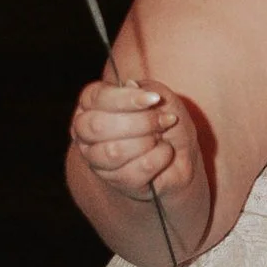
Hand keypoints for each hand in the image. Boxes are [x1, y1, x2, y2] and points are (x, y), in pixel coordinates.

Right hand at [70, 75, 199, 207]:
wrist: (180, 156)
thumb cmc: (163, 121)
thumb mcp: (160, 97)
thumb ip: (147, 89)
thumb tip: (130, 86)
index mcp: (91, 103)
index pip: (98, 98)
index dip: (127, 99)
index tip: (155, 99)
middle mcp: (85, 131)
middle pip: (99, 126)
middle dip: (139, 122)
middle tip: (163, 121)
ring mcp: (96, 159)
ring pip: (114, 151)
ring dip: (148, 141)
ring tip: (161, 138)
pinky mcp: (115, 181)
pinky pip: (134, 171)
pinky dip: (159, 158)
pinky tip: (164, 152)